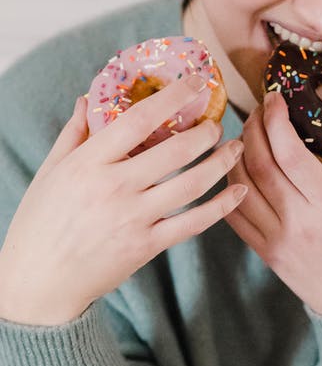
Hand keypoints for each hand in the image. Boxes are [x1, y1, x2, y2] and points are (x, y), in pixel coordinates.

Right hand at [0, 76, 245, 325]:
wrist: (38, 283)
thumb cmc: (40, 223)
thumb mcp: (50, 171)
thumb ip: (74, 133)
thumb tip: (87, 98)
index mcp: (89, 163)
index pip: (138, 119)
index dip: (172, 96)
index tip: (195, 82)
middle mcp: (114, 188)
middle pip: (175, 151)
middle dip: (206, 132)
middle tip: (218, 124)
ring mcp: (133, 219)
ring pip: (191, 185)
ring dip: (220, 163)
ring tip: (235, 149)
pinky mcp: (147, 247)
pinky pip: (193, 223)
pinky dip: (221, 207)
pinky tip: (239, 192)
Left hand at [225, 91, 321, 318]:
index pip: (290, 153)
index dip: (276, 119)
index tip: (274, 96)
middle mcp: (301, 223)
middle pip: (260, 163)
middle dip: (253, 127)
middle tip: (259, 108)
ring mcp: (278, 241)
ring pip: (240, 186)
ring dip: (236, 153)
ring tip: (245, 132)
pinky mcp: (266, 253)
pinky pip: (234, 215)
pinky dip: (230, 186)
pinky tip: (236, 167)